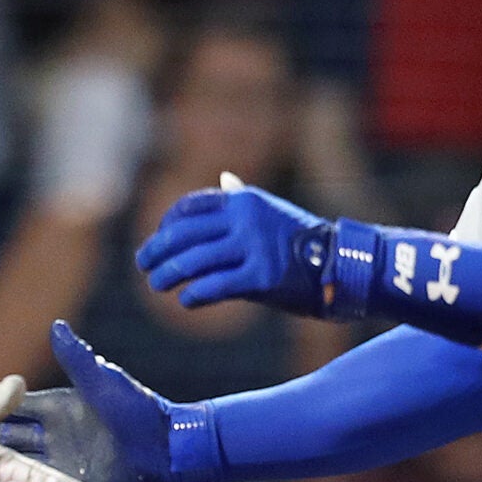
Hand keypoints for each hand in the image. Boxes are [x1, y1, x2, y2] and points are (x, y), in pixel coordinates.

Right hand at [0, 322, 216, 481]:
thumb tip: (55, 325)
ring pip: (20, 471)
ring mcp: (63, 465)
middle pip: (9, 441)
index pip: (13, 408)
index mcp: (58, 409)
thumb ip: (77, 358)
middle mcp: (55, 437)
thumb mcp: (104, 383)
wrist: (171, 452)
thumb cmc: (141, 412)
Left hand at [137, 176, 334, 312]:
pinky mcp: (262, 277)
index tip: (157, 240)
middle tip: (143, 265)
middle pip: (183, 234)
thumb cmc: (298, 241)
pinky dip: (193, 295)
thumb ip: (240, 199)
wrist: (338, 266)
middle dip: (157, 250)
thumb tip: (223, 179)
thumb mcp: (270, 211)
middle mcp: (245, 218)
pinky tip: (185, 301)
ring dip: (168, 275)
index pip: (189, 207)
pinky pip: (214, 286)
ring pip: (193, 262)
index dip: (165, 224)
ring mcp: (254, 247)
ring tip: (157, 285)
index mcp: (242, 200)